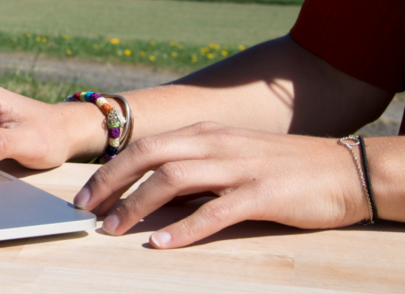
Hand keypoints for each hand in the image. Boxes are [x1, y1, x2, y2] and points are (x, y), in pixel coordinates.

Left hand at [75, 122, 370, 248]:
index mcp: (205, 134)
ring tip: (112, 229)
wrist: (345, 169)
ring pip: (171, 180)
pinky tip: (161, 244)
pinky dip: (183, 228)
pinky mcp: (261, 194)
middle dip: (109, 183)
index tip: (84, 195)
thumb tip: (148, 193)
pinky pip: (213, 212)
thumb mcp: (230, 157)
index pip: (143, 147)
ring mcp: (238, 168)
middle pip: (147, 157)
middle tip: (86, 211)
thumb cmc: (282, 167)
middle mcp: (216, 144)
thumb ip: (193, 168)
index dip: (108, 171)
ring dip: (135, 206)